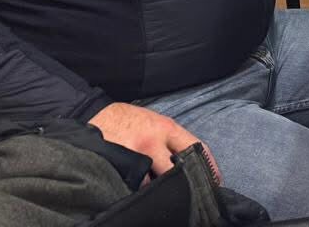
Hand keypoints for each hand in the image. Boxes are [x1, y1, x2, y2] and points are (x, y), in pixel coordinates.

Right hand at [90, 102, 211, 181]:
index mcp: (166, 128)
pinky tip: (138, 190)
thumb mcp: (154, 121)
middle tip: (187, 192)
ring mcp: (133, 157)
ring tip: (159, 191)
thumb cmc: (127, 121)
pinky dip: (138, 191)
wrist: (93, 117)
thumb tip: (190, 161)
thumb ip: (171, 139)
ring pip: (154, 184)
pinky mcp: (117, 169)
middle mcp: (152, 143)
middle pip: (177, 171)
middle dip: (182, 182)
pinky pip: (133, 188)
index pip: (196, 148)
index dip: (208, 167)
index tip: (215, 180)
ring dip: (158, 188)